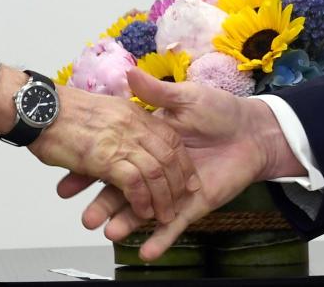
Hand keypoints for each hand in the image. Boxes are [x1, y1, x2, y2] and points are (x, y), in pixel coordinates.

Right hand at [58, 68, 301, 260]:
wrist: (254, 131)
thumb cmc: (221, 110)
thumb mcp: (185, 97)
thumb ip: (156, 93)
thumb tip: (129, 73)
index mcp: (150, 143)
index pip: (116, 159)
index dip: (93, 171)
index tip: (69, 183)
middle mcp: (157, 169)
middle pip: (125, 190)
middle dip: (105, 204)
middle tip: (85, 216)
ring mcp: (174, 189)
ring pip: (146, 210)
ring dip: (128, 223)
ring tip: (108, 232)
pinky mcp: (194, 205)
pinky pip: (175, 225)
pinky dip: (162, 239)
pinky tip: (145, 251)